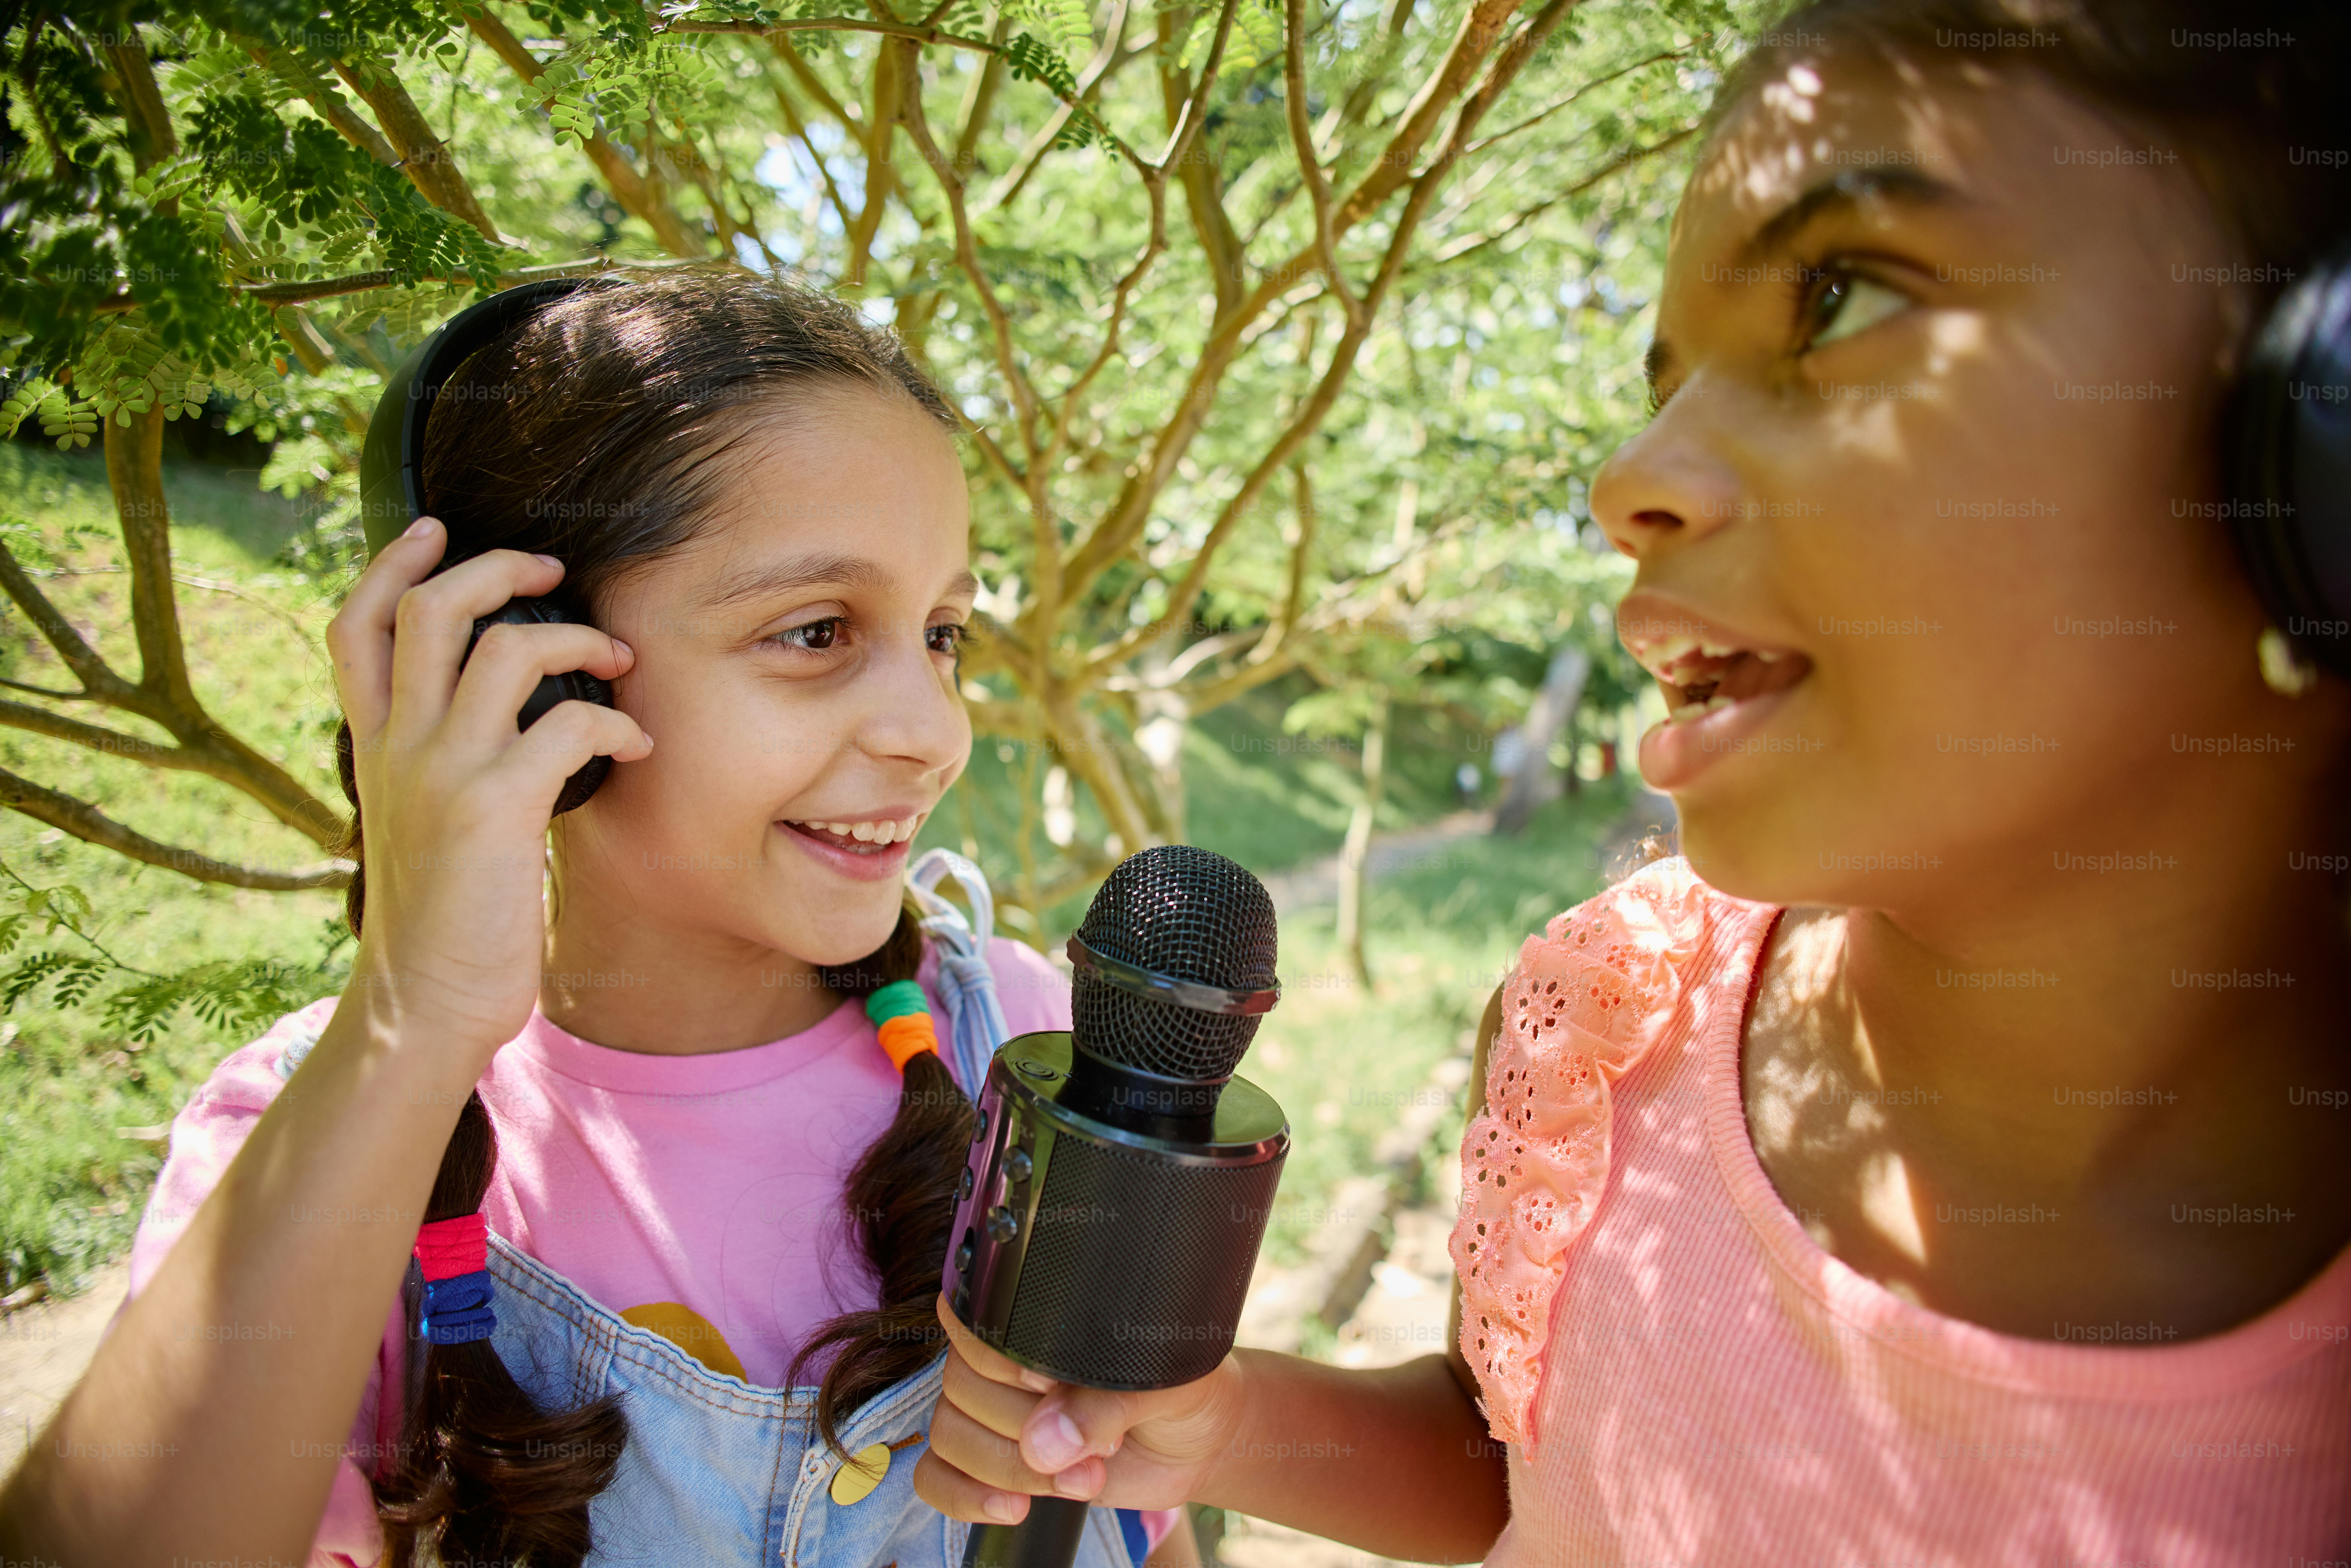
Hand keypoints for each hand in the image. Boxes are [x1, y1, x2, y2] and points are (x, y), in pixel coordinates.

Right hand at [324, 518, 651, 1053]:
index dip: (392, 565)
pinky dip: (616, 724)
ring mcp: (442, 772)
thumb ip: (439, 761)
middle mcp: (397, 745)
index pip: (357, 626)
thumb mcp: (420, 819)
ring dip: (578, 637)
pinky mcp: (494, 808)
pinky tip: (636, 745)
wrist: (423, 1001)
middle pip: (432, 609)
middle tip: (553, 571)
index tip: (436, 528)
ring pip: (506, 648)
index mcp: (373, 745)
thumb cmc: (442, 913)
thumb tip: (497, 715)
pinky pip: (568, 725)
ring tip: (618, 656)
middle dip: (498, 569)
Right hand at [913, 1293, 1246, 1525]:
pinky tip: (1013, 1508)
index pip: (973, 1324)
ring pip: (950, 1435)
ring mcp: (988, 1411)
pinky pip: (935, 1477)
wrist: (1193, 1440)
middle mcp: (997, 1360)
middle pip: (960, 1388)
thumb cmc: (1175, 1387)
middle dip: (1027, 1427)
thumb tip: (1045, 1444)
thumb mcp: (1158, 1382)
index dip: (1004, 1361)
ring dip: (1012, 1469)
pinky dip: (966, 1497)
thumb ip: (1104, 1404)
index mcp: (1032, 1318)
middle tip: (1099, 1443)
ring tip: (1084, 1478)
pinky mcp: (986, 1461)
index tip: (1050, 1384)